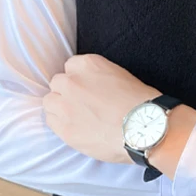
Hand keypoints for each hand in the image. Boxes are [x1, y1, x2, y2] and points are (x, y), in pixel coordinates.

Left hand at [43, 54, 158, 162]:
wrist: (145, 130)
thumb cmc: (142, 105)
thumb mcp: (122, 77)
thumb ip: (100, 79)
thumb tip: (95, 90)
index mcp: (88, 65)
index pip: (70, 66)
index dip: (79, 80)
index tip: (87, 89)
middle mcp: (72, 82)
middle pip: (57, 83)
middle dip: (67, 93)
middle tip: (83, 105)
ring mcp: (66, 106)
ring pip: (50, 102)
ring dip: (60, 108)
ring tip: (78, 118)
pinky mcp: (65, 128)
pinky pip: (52, 122)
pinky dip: (61, 124)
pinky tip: (77, 129)